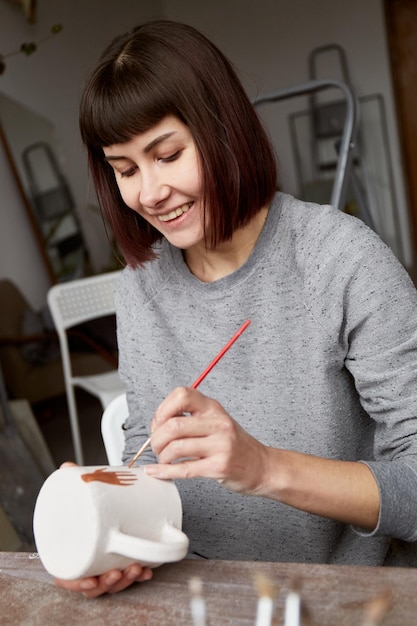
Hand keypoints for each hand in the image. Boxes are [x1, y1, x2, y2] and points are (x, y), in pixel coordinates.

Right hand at [54, 465, 153, 595]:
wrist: (100, 503)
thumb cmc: (85, 505)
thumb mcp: (78, 493)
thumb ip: (72, 480)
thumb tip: (67, 468)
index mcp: (73, 554)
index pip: (70, 579)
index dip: (79, 585)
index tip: (91, 580)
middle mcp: (89, 564)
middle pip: (96, 585)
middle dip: (110, 584)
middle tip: (119, 571)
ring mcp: (106, 565)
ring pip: (114, 584)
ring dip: (126, 581)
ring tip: (136, 568)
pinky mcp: (123, 560)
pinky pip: (131, 576)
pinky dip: (140, 576)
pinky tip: (148, 571)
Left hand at [144, 386, 269, 494]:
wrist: (261, 466)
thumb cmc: (234, 444)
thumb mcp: (215, 422)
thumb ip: (190, 418)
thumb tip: (157, 424)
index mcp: (213, 408)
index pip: (182, 395)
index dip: (163, 409)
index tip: (158, 423)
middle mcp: (218, 423)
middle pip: (173, 425)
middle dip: (156, 439)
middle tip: (156, 446)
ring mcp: (220, 445)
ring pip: (176, 447)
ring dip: (162, 456)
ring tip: (164, 459)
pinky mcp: (219, 467)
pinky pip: (184, 469)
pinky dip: (164, 472)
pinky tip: (157, 472)